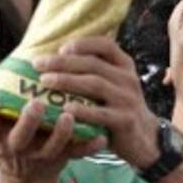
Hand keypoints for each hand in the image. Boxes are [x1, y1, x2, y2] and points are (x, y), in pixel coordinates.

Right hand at [0, 80, 106, 182]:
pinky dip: (89, 147)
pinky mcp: (62, 158)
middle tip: (36, 104)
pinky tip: (101, 137)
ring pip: (51, 148)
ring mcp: (41, 155)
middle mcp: (17, 147)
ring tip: (68, 115)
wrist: (26, 177)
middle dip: (27, 122)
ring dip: (61, 133)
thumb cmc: (5, 137)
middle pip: (19, 138)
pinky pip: (77, 155)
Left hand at [34, 37, 161, 169]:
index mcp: (124, 66)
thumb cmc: (118, 108)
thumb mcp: (114, 84)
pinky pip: (101, 114)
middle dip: (63, 62)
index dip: (83, 44)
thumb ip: (95, 71)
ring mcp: (128, 99)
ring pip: (95, 84)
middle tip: (38, 65)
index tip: (61, 48)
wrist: (144, 138)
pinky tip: (65, 109)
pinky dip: (83, 111)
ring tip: (45, 81)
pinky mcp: (126, 120)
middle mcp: (128, 78)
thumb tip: (55, 58)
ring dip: (68, 81)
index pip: (106, 45)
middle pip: (93, 64)